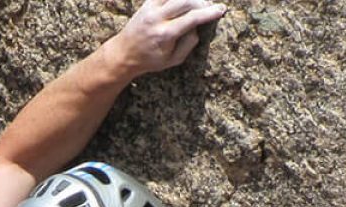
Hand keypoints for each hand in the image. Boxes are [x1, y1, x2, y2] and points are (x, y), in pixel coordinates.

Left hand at [109, 0, 228, 76]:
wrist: (124, 53)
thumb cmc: (150, 60)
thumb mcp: (173, 61)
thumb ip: (188, 45)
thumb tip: (198, 28)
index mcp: (165, 35)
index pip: (192, 18)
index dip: (209, 13)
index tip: (221, 10)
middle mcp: (157, 18)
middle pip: (185, 1)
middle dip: (202, 2)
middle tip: (212, 6)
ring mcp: (150, 8)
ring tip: (201, 3)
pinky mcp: (147, 3)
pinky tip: (188, 0)